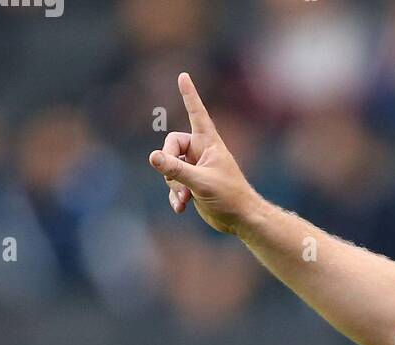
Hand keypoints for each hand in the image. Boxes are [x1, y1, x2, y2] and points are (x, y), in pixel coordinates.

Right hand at [148, 72, 257, 234]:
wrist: (241, 220)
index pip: (197, 113)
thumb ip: (176, 170)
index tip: (184, 76)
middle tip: (177, 181)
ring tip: (184, 199)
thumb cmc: (230, 198)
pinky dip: (174, 195)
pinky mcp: (193, 183)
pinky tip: (180, 208)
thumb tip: (153, 157)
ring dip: (173, 185)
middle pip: (171, 145)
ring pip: (170, 167)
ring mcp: (196, 167)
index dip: (189, 95)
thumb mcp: (201, 183)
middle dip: (169, 164)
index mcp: (209, 143)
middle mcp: (201, 151)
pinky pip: (174, 183)